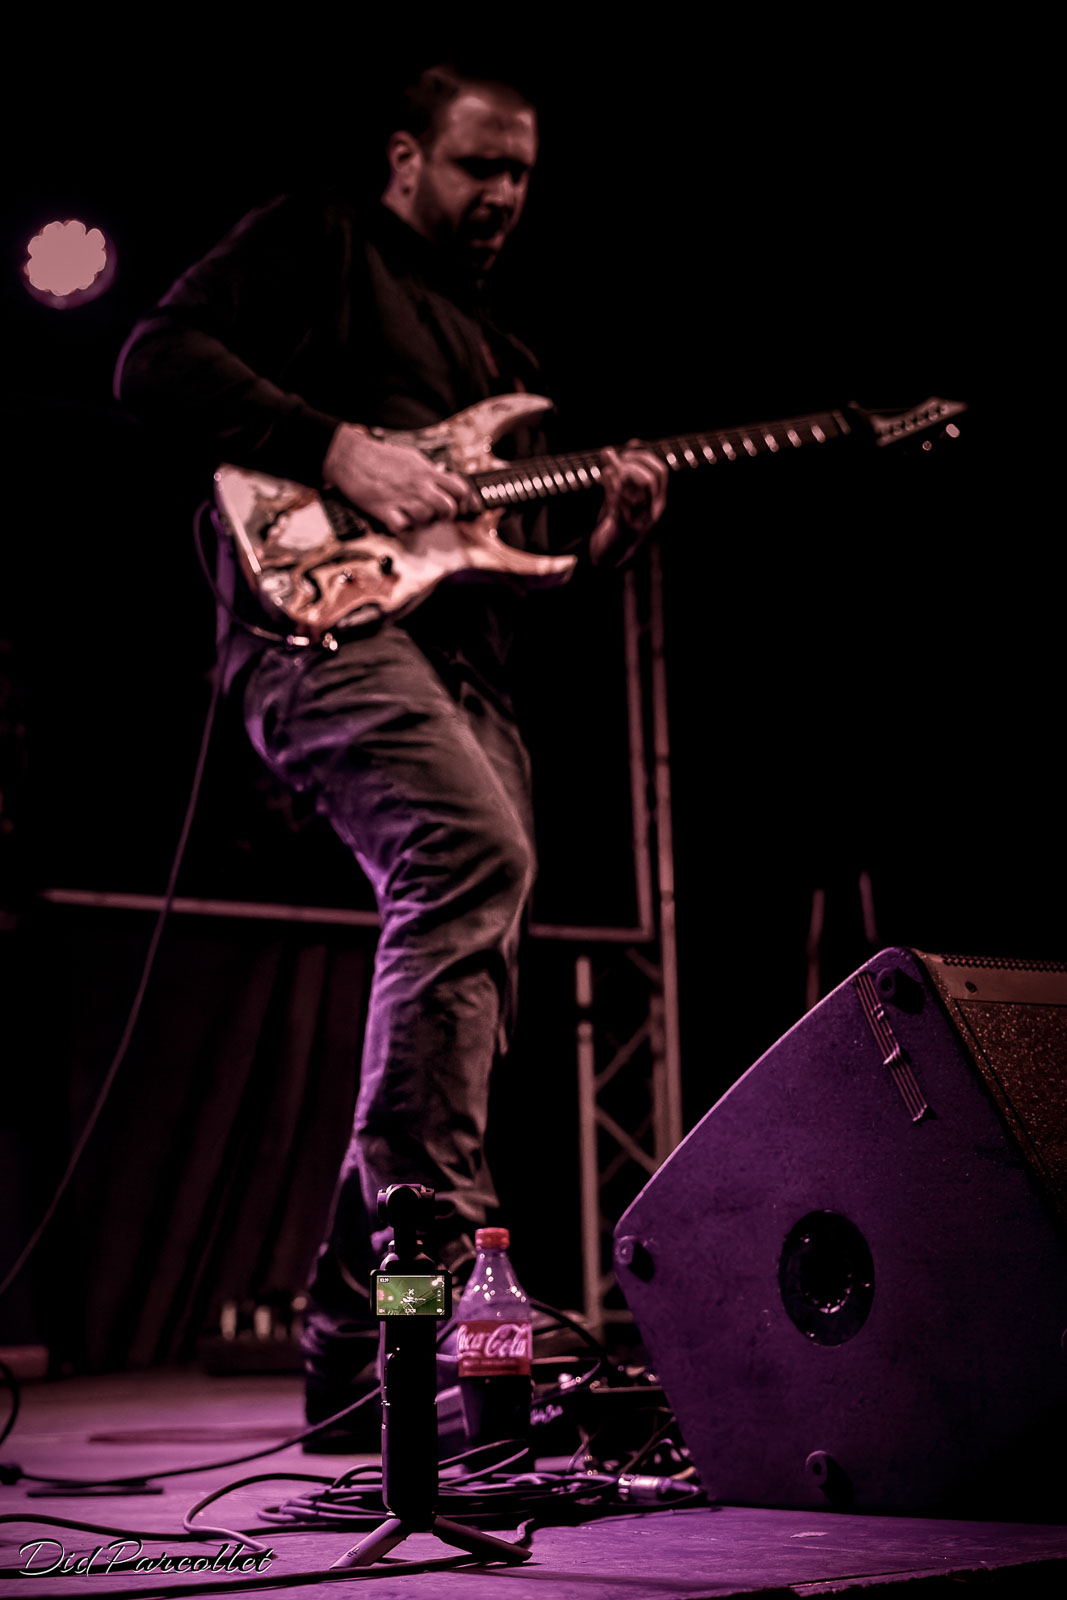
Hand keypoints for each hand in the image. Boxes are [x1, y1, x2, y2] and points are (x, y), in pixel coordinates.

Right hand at [323, 423, 471, 534]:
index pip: (459, 489)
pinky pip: (403, 528)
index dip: (463, 502)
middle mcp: (418, 486)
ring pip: (426, 519)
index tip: (459, 507)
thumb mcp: (412, 457)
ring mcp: (402, 499)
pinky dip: (402, 527)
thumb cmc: (380, 457)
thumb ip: (429, 471)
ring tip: (413, 515)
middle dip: (445, 516)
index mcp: (426, 471)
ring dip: (422, 521)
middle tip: (438, 516)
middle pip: (447, 508)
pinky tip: (398, 519)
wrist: (350, 457)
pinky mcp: (384, 510)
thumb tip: (444, 479)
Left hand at [589, 441, 668, 566]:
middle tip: (618, 461)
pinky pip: (619, 504)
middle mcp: (651, 511)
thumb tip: (624, 446)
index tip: (628, 451)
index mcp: (657, 502)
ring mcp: (637, 520)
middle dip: (634, 463)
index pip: (661, 473)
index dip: (644, 457)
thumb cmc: (617, 521)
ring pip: (635, 491)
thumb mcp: (624, 495)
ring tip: (609, 464)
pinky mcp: (621, 528)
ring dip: (621, 472)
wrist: (610, 554)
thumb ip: (623, 473)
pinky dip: (612, 485)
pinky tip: (605, 473)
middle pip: (650, 480)